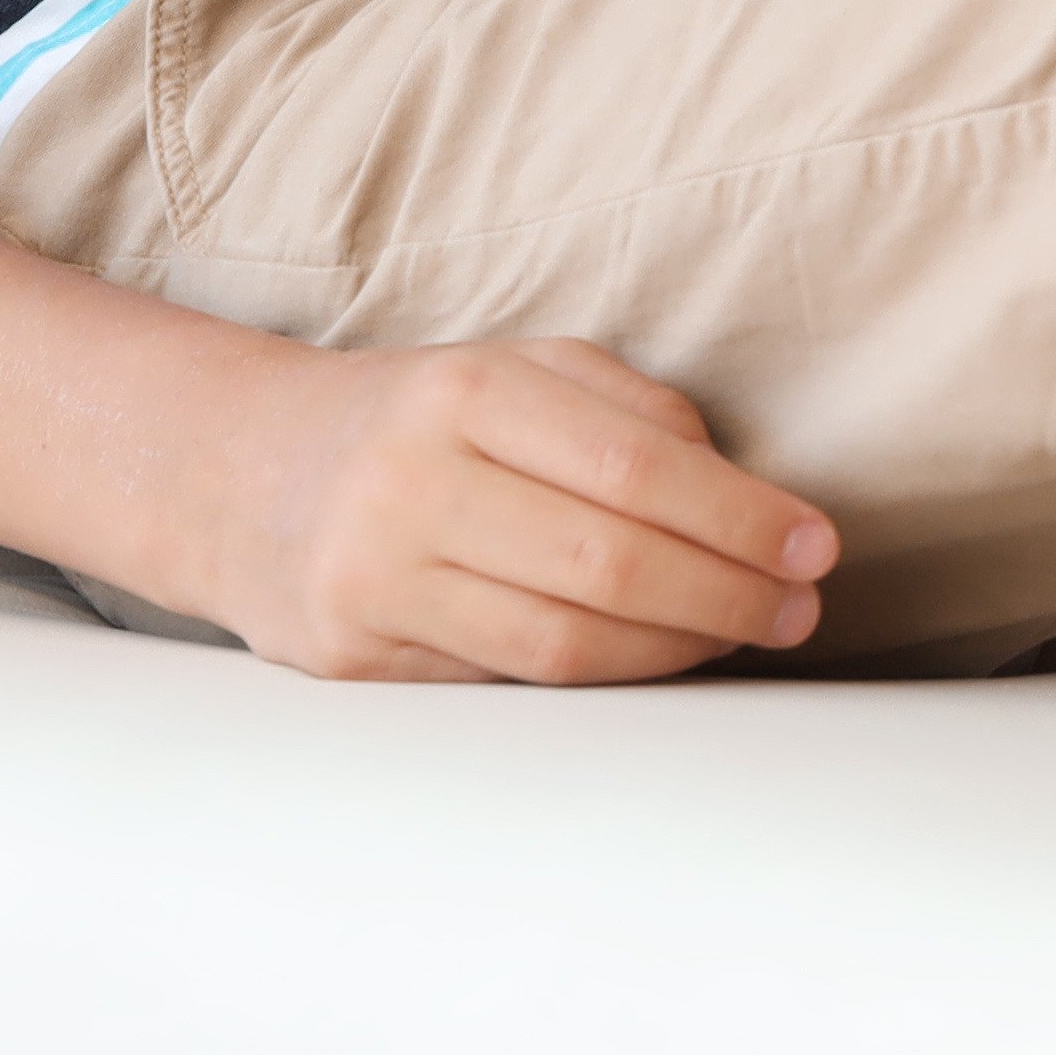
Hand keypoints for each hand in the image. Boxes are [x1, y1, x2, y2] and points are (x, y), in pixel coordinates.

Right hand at [180, 334, 838, 683]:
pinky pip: (505, 684)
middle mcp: (410, 483)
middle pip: (607, 563)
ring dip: (675, 651)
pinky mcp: (352, 659)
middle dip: (726, 594)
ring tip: (742, 636)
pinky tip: (655, 660)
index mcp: (464, 391)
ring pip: (560, 643)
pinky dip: (599, 679)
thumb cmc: (421, 417)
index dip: (740, 516)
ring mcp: (373, 579)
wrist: (239, 473)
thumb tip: (744, 492)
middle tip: (798, 608)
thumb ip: (632, 409)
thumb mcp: (517, 370)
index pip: (634, 466)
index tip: (816, 545)